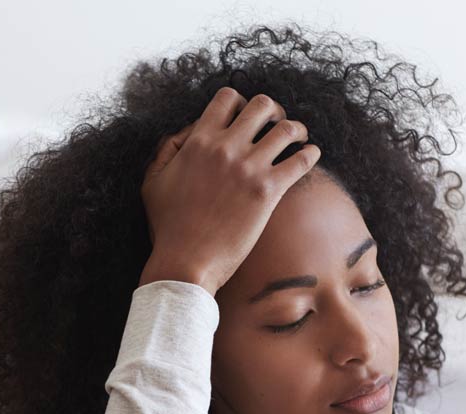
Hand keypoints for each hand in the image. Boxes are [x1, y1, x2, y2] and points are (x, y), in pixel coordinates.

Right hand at [140, 86, 320, 293]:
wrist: (186, 262)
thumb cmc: (167, 228)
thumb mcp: (153, 182)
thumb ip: (167, 150)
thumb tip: (187, 132)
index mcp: (198, 141)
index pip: (227, 99)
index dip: (241, 103)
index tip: (248, 118)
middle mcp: (225, 148)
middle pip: (262, 106)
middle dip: (273, 111)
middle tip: (276, 126)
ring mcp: (248, 168)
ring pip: (286, 129)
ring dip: (296, 129)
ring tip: (300, 138)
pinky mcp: (267, 192)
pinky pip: (300, 161)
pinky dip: (310, 154)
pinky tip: (312, 155)